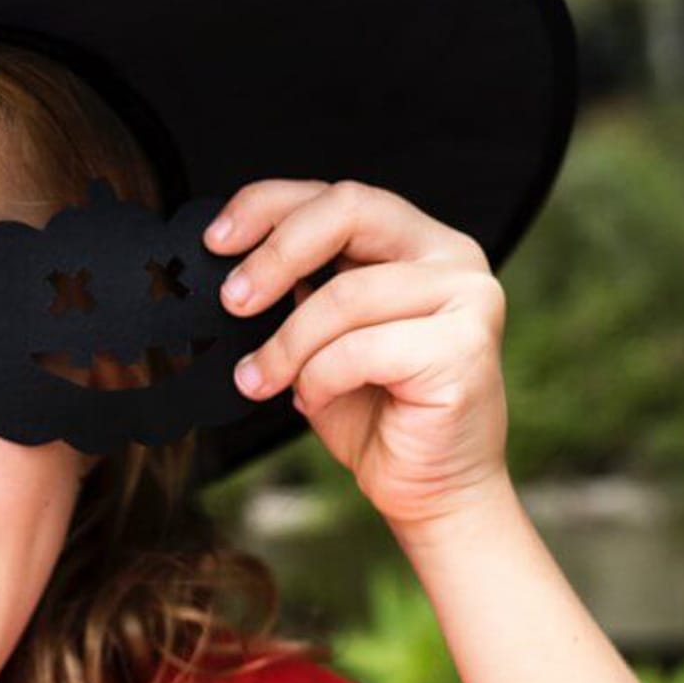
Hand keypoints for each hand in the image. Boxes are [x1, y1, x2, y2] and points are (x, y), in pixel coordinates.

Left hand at [204, 179, 510, 527]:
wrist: (429, 487)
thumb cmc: (375, 413)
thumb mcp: (319, 339)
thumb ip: (298, 292)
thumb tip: (231, 268)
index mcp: (414, 241)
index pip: (336, 195)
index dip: (268, 207)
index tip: (215, 241)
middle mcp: (449, 254)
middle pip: (348, 211)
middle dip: (274, 255)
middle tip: (232, 301)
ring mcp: (468, 295)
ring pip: (345, 294)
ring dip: (286, 344)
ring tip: (260, 379)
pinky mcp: (466, 346)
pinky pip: (361, 349)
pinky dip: (319, 378)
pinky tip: (312, 399)